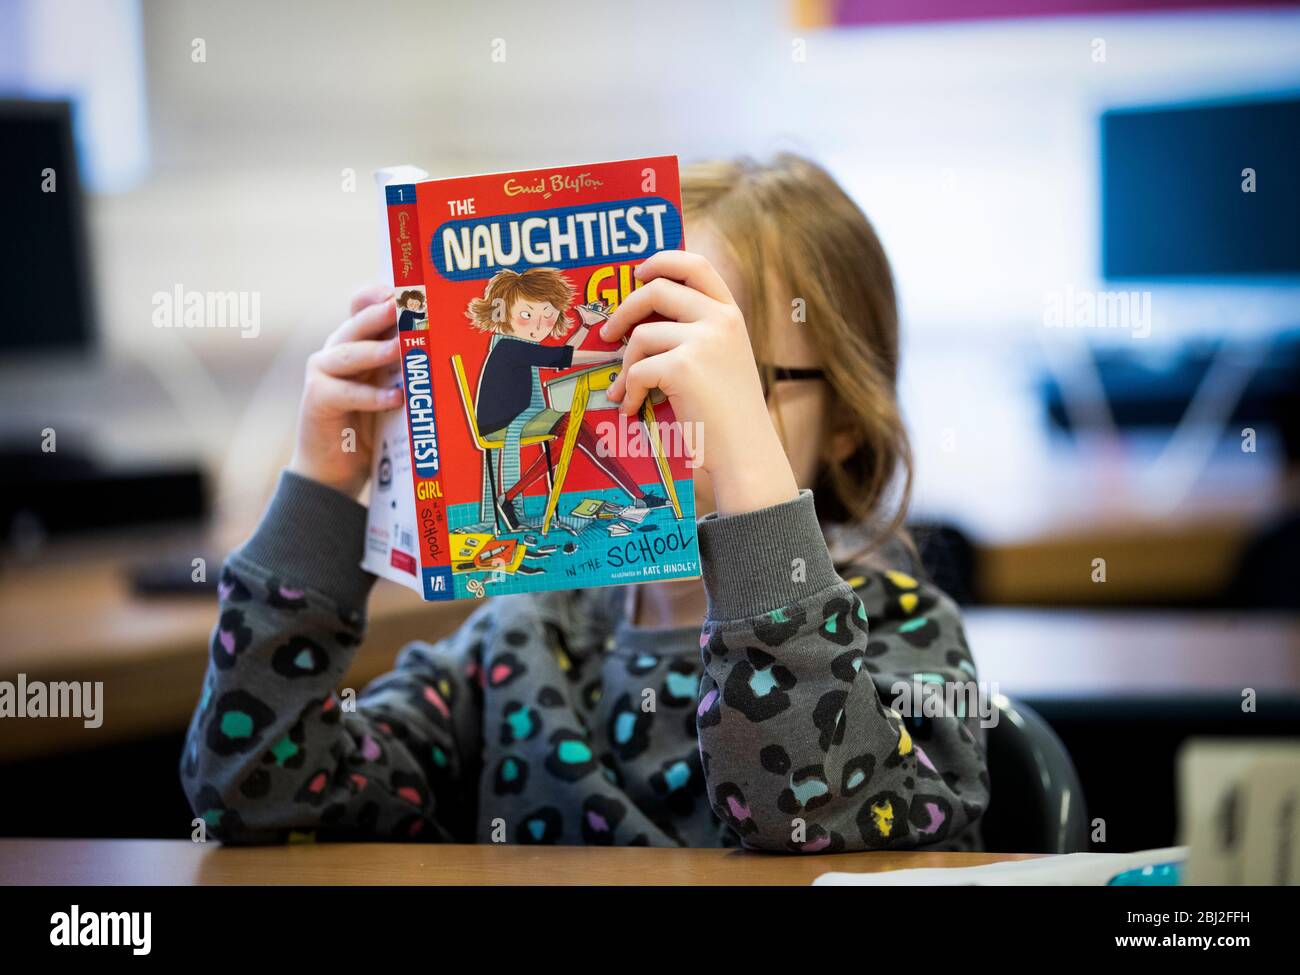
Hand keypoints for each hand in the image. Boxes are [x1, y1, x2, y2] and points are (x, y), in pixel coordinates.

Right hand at [288, 285, 403, 498]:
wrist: (335, 470)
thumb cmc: (371, 428)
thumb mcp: (392, 391)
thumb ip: (405, 368)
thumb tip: (443, 347)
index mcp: (356, 344)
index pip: (363, 307)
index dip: (379, 294)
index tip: (405, 287)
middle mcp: (336, 352)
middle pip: (357, 324)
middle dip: (381, 313)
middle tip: (405, 305)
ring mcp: (322, 374)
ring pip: (348, 354)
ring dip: (376, 350)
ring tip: (401, 348)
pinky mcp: (317, 399)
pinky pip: (346, 393)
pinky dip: (372, 396)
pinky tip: (396, 398)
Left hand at [602, 251, 798, 515]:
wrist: (746, 452)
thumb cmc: (728, 415)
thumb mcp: (723, 360)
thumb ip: (696, 333)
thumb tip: (639, 322)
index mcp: (731, 315)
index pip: (695, 265)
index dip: (662, 261)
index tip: (638, 273)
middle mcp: (721, 320)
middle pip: (656, 290)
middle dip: (624, 311)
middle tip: (609, 334)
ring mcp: (704, 340)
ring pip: (641, 336)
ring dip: (625, 365)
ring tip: (624, 389)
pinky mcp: (684, 367)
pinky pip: (637, 370)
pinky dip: (629, 391)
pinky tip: (633, 408)